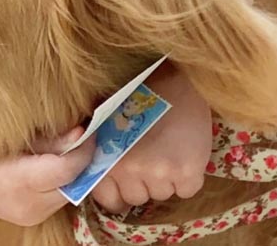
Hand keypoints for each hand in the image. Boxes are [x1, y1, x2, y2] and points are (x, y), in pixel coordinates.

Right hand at [0, 128, 95, 226]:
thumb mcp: (14, 138)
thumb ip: (50, 139)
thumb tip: (81, 131)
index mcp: (20, 182)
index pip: (66, 170)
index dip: (83, 150)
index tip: (88, 130)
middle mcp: (28, 205)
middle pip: (72, 184)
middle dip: (81, 160)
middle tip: (82, 137)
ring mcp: (30, 216)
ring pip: (68, 193)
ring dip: (72, 172)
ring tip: (67, 150)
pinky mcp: (31, 219)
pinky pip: (57, 199)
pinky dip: (61, 182)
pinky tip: (53, 166)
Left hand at [91, 64, 210, 212]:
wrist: (174, 78)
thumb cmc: (136, 94)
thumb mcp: (104, 120)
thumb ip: (96, 149)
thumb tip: (89, 172)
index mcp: (105, 158)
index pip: (110, 199)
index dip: (120, 191)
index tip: (129, 179)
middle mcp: (129, 170)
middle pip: (137, 197)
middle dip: (144, 183)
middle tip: (151, 156)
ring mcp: (159, 172)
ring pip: (162, 194)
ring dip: (166, 179)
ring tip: (168, 149)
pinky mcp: (187, 172)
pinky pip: (187, 191)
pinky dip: (188, 178)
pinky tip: (184, 153)